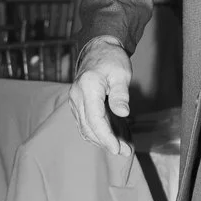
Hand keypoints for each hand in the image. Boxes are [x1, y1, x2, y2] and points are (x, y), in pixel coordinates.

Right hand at [67, 38, 132, 156]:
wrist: (98, 49)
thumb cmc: (112, 60)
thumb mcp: (121, 74)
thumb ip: (120, 94)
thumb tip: (123, 113)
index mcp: (87, 88)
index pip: (95, 119)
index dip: (106, 137)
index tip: (118, 148)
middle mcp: (76, 96)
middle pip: (88, 127)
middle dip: (106, 142)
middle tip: (125, 151)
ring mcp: (75, 101)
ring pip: (85, 128)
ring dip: (102, 140)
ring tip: (122, 147)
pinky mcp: (78, 105)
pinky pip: (86, 123)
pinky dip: (98, 133)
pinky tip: (113, 137)